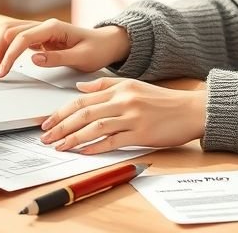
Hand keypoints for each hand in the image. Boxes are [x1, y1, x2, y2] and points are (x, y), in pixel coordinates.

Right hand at [0, 18, 130, 77]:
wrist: (107, 43)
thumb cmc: (97, 49)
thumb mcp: (82, 57)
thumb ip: (58, 58)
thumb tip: (33, 59)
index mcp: (53, 28)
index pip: (22, 38)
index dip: (9, 55)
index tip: (2, 72)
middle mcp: (44, 26)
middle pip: (9, 31)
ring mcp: (40, 30)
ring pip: (9, 32)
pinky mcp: (39, 38)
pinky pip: (15, 39)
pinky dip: (4, 48)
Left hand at [39, 78, 206, 154]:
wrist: (191, 110)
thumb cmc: (163, 101)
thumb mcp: (133, 85)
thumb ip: (105, 86)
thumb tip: (79, 87)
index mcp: (119, 88)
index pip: (82, 99)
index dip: (61, 112)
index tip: (47, 122)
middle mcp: (123, 101)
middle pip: (84, 113)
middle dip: (61, 126)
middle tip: (46, 137)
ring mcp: (132, 117)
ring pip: (95, 127)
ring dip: (73, 138)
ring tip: (59, 147)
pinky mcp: (141, 133)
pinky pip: (113, 141)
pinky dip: (96, 147)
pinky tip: (84, 152)